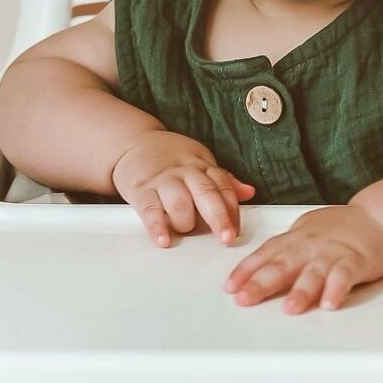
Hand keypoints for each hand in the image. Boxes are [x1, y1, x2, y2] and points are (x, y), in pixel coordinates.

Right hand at [112, 130, 254, 247]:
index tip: (237, 231)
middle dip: (218, 217)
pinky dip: (157, 226)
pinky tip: (164, 240)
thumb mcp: (199, 162)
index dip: (232, 209)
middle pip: (206, 192)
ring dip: (186, 221)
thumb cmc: (170, 158)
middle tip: (226, 237)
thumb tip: (249, 192)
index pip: (223, 186)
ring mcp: (162, 180)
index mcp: (201, 165)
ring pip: (179, 201)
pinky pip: (149, 209)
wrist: (132, 142)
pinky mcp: (139, 189)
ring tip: (186, 231)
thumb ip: (222, 180)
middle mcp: (184, 171)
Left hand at [224, 204, 382, 313]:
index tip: (230, 287)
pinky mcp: (357, 261)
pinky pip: (345, 275)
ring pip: (314, 272)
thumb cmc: (338, 230)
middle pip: (283, 264)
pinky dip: (337, 289)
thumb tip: (250, 272)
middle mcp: (310, 245)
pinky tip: (329, 303)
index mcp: (295, 239)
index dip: (246, 270)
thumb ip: (281, 252)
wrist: (378, 219)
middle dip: (262, 282)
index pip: (265, 253)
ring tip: (289, 308)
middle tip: (245, 299)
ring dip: (301, 291)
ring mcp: (333, 252)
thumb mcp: (303, 234)